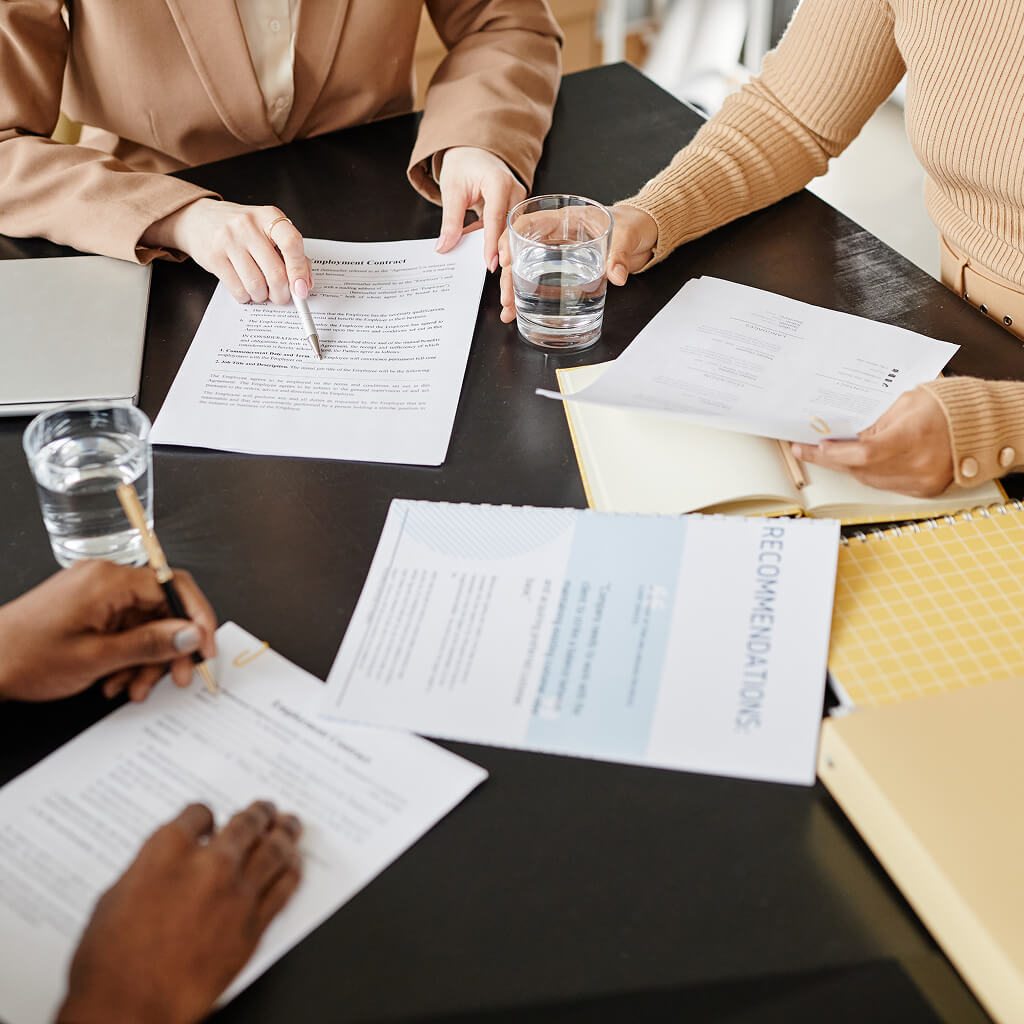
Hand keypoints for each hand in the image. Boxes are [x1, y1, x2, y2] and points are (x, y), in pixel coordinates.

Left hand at [0, 560, 216, 702]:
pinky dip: (128, 656)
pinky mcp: (90, 609)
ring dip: (147, 659)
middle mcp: (106, 580)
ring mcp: (97, 595)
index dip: (197, 618)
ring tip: (135, 688)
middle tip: (179, 677)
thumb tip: (191, 634)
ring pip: (146, 624)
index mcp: (109, 581)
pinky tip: (117, 680)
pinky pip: (126, 629)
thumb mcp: (96, 658)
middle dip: (171, 647)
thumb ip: (150, 644)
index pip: (173, 586)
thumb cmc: (24, 657)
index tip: (205, 647)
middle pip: (162, 608)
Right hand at [58, 801, 301, 1023]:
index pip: (198, 814)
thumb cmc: (109, 963)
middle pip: (244, 824)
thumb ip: (148, 870)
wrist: (129, 1010)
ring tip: (289, 824)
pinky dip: (292, 870)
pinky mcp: (254, 924)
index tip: (209, 819)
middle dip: (257, 814)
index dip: (205, 816)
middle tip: (265, 809)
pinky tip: (294, 864)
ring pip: (273, 849)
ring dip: (284, 832)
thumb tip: (164, 866)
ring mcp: (236, 893)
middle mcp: (208, 864)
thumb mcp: (114, 898)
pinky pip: (283, 887)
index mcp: (167, 850)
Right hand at [143, 199, 312, 304]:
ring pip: (257, 285)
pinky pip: (238, 289)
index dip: (300, 270)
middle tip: (281, 297)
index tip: (302, 289)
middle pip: (275, 272)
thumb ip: (289, 252)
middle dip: (282, 294)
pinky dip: (246, 296)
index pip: (292, 243)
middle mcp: (248, 226)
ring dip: (262, 296)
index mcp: (269, 216)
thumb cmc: (241, 228)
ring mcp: (229, 240)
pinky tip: (245, 288)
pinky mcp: (214, 257)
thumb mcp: (267, 230)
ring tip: (260, 290)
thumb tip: (305, 282)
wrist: (198, 219)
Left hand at [436, 147, 525, 271]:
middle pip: (508, 229)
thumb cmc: (464, 164)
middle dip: (502, 253)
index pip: (496, 218)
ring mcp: (517, 200)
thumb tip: (444, 246)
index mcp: (499, 182)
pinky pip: (504, 229)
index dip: (492, 243)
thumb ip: (450, 221)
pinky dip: (492, 240)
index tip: (490, 264)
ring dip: (498, 249)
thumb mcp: (452, 191)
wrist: (474, 152)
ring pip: (509, 232)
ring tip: (489, 270)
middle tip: (493, 274)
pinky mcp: (514, 209)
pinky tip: (481, 252)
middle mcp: (514, 191)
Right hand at [497, 203, 657, 323]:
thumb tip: (616, 274)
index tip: (506, 260)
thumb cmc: (634, 223)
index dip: (512, 239)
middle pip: (522, 251)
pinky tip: (520, 310)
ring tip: (509, 310)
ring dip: (515, 289)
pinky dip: (530, 296)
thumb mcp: (628, 235)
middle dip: (509, 275)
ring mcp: (560, 254)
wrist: (646, 233)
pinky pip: (542, 281)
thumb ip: (620, 254)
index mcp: (567, 219)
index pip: (529, 222)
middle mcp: (558, 236)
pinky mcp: (566, 270)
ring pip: (527, 269)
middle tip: (507, 297)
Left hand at [791, 387, 953, 496]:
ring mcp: (922, 481)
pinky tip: (858, 463)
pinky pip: (886, 485)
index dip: (832, 452)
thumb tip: (847, 433)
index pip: (863, 452)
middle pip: (860, 469)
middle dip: (830, 459)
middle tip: (806, 450)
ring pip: (869, 480)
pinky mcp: (925, 489)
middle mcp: (918, 464)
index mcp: (913, 437)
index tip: (810, 446)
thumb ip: (876, 420)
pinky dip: (870, 473)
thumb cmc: (950, 406)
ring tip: (828, 454)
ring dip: (847, 467)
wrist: (987, 425)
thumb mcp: (908, 401)